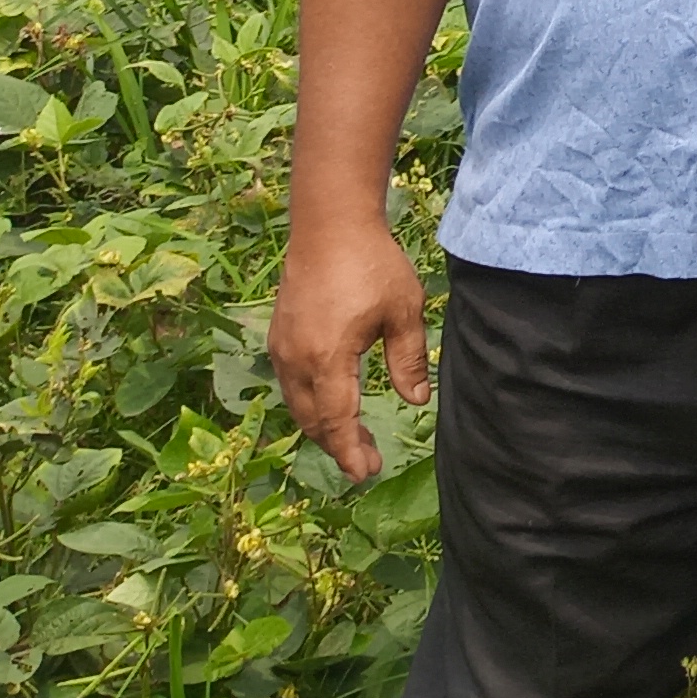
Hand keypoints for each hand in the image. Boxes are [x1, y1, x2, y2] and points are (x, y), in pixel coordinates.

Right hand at [270, 218, 431, 481]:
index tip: (366, 473)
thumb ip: (409, 359)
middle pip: (313, 420)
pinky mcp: (279, 335)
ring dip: (324, 424)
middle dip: (339, 444)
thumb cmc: (371, 264)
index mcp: (327, 360)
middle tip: (368, 458)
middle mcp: (296, 360)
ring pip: (299, 404)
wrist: (328, 224)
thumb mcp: (404, 311)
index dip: (350, 452)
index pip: (337, 421)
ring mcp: (283, 348)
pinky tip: (333, 401)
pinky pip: (292, 384)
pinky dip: (311, 402)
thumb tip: (417, 401)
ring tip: (355, 435)